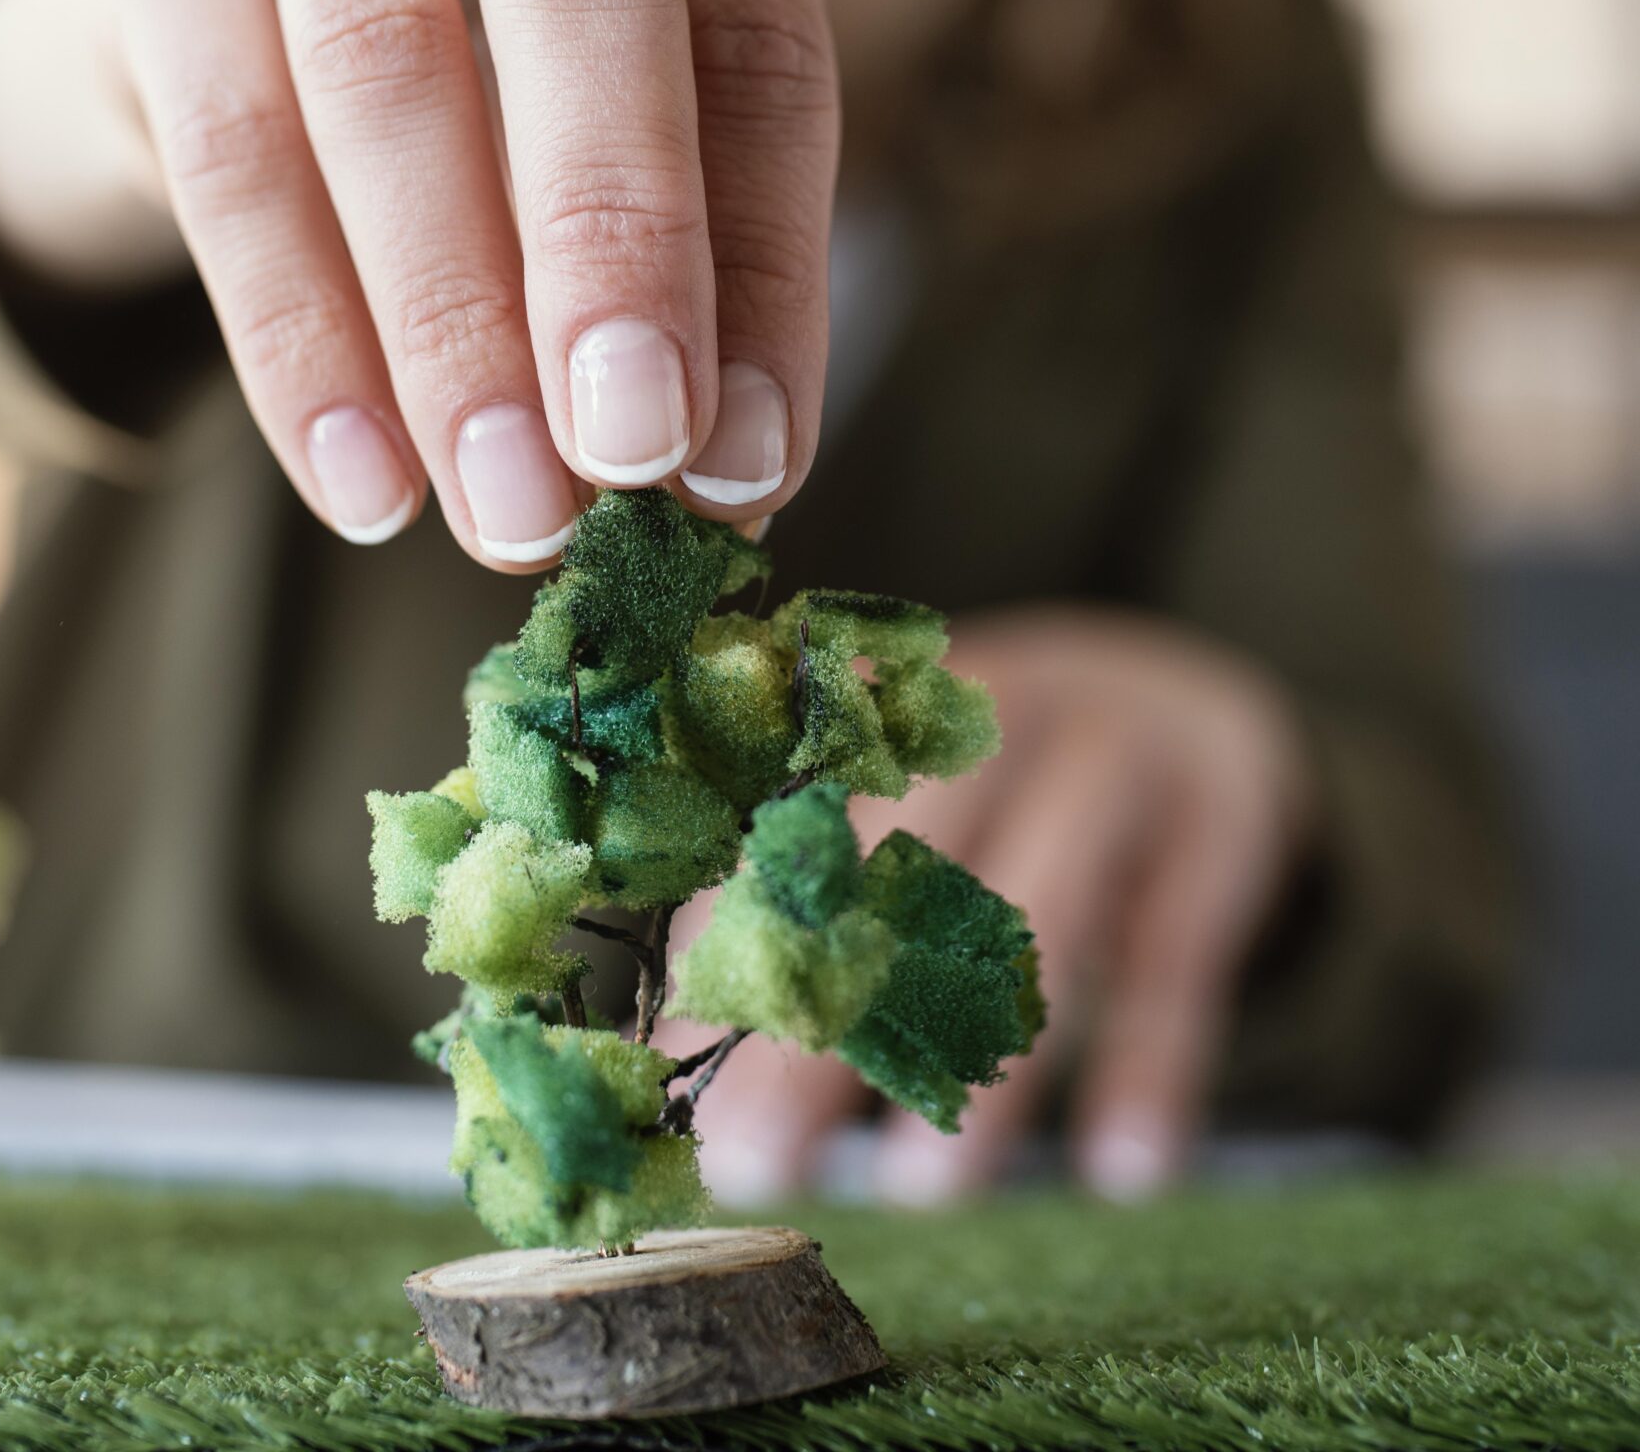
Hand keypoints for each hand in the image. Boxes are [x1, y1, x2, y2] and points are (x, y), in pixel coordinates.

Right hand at [0, 0, 838, 562]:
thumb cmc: (532, 50)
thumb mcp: (655, 107)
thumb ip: (703, 256)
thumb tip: (727, 484)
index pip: (755, 23)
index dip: (764, 253)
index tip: (749, 458)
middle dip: (612, 235)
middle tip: (629, 456)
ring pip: (382, 63)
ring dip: (449, 319)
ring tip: (503, 513)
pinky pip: (227, 137)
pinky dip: (297, 336)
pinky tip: (362, 482)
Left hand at [681, 609, 1314, 1202]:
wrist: (1200, 695)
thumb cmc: (1004, 783)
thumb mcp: (911, 804)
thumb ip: (802, 892)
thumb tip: (667, 1042)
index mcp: (896, 705)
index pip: (791, 828)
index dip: (730, 951)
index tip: (674, 1079)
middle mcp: (998, 713)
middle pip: (893, 875)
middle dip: (818, 1024)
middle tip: (755, 1163)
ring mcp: (1119, 759)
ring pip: (1036, 915)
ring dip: (978, 1064)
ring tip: (921, 1197)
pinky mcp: (1225, 822)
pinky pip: (1181, 958)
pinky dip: (1151, 1065)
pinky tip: (1126, 1170)